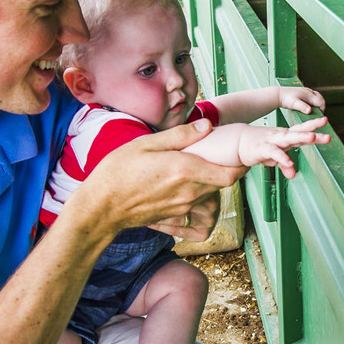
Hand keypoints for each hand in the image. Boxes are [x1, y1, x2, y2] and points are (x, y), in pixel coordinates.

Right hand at [78, 120, 245, 238]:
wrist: (102, 207)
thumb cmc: (119, 172)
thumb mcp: (147, 144)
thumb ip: (180, 136)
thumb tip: (207, 126)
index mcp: (185, 170)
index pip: (229, 174)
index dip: (241, 166)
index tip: (241, 155)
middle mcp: (189, 192)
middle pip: (223, 184)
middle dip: (228, 170)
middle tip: (223, 155)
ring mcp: (182, 207)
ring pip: (211, 196)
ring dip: (213, 183)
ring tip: (203, 168)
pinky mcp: (174, 216)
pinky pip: (196, 208)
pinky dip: (200, 198)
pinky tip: (188, 187)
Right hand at [235, 117, 330, 177]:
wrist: (237, 142)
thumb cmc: (258, 147)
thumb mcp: (273, 158)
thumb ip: (284, 164)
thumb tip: (292, 174)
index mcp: (285, 136)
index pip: (302, 129)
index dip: (313, 125)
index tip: (325, 120)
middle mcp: (281, 136)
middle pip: (299, 132)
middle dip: (313, 131)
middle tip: (327, 134)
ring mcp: (272, 141)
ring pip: (289, 138)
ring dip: (302, 137)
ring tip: (313, 137)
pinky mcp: (263, 149)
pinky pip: (275, 153)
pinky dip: (283, 158)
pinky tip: (291, 163)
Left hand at [277, 85, 324, 114]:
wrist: (279, 94)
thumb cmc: (286, 100)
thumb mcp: (294, 104)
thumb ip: (302, 107)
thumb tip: (310, 111)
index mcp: (309, 94)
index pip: (321, 102)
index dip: (322, 110)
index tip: (318, 116)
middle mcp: (309, 91)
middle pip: (321, 99)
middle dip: (321, 107)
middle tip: (317, 115)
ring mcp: (307, 90)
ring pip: (317, 97)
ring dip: (318, 104)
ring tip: (314, 111)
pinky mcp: (304, 91)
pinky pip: (313, 97)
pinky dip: (314, 102)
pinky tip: (308, 107)